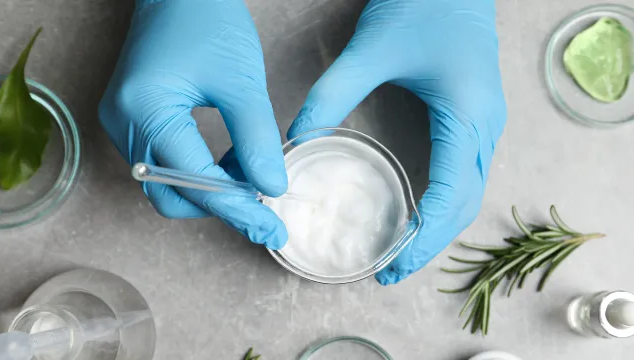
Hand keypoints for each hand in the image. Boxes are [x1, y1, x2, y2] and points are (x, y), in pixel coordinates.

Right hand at [99, 0, 287, 248]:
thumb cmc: (207, 17)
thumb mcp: (240, 79)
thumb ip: (256, 137)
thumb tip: (272, 187)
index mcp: (145, 108)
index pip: (194, 181)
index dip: (237, 208)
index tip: (271, 228)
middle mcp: (122, 122)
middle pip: (169, 196)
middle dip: (219, 206)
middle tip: (264, 208)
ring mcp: (121, 123)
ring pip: (166, 185)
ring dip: (211, 191)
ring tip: (252, 177)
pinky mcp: (131, 121)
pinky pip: (164, 165)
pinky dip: (199, 173)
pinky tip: (232, 162)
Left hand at [287, 0, 506, 283]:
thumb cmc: (423, 4)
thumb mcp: (371, 50)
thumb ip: (331, 94)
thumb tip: (297, 137)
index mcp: (466, 115)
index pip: (450, 194)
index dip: (423, 238)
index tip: (392, 265)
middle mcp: (485, 127)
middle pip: (465, 204)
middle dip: (430, 244)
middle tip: (391, 271)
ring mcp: (486, 123)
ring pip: (469, 193)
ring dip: (439, 228)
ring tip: (403, 252)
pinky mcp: (476, 117)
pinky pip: (466, 173)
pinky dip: (443, 202)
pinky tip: (417, 212)